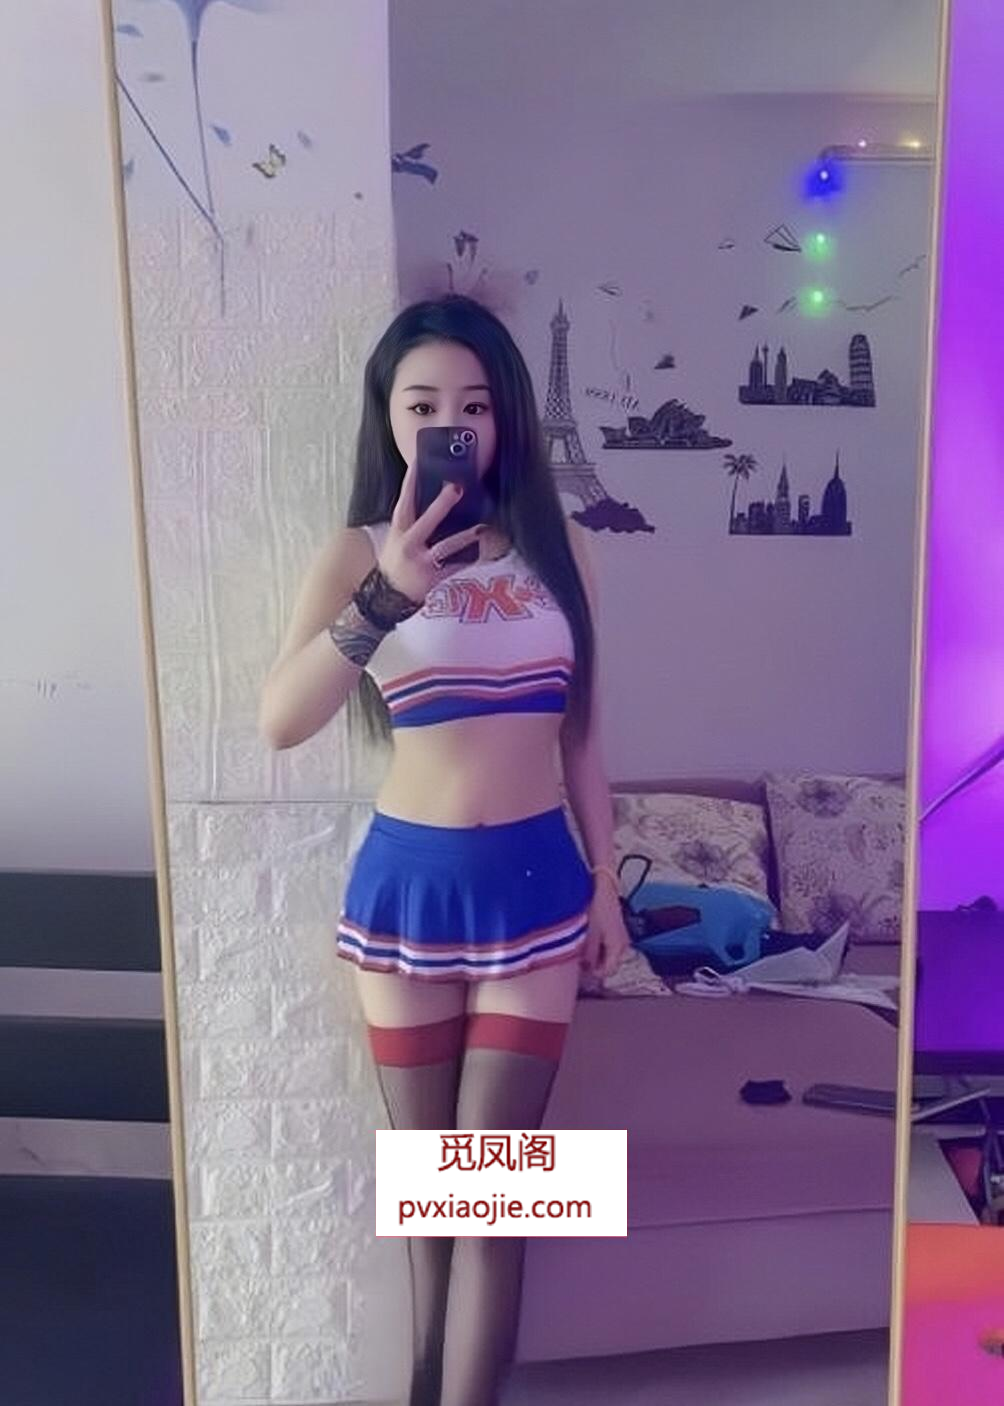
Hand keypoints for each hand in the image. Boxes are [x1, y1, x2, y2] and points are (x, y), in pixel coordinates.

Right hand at [377, 458, 482, 604]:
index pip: (404, 502)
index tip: (419, 463)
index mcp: (399, 531)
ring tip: (482, 528)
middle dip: (442, 504)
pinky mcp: (433, 578)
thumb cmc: (394, 562)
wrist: (387, 596)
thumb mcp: (396, 539)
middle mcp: (409, 544)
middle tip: (457, 487)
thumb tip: (430, 498)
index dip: (410, 482)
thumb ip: (411, 522)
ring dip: (465, 536)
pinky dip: (470, 559)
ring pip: (446, 546)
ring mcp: (422, 562)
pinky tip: (483, 552)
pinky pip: (456, 566)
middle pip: (426, 520)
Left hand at [579, 881, 631, 981]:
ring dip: (593, 955)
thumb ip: (587, 957)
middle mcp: (623, 943)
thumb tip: (584, 969)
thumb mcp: (588, 935)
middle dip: (591, 965)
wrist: (601, 883)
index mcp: (618, 947)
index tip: (578, 973)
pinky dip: (595, 944)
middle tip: (576, 960)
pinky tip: (583, 936)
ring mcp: (619, 934)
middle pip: (607, 964)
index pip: (607, 973)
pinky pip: (605, 943)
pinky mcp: (614, 927)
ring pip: (606, 954)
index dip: (591, 976)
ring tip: (578, 946)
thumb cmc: (595, 905)